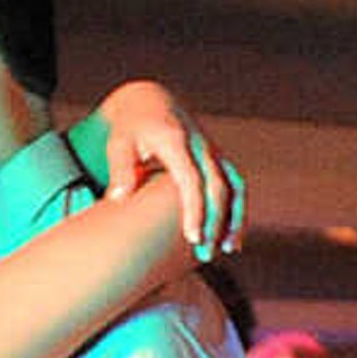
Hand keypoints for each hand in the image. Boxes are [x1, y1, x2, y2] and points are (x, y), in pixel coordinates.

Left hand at [93, 79, 241, 260]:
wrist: (150, 103)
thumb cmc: (129, 129)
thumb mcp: (118, 142)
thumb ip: (119, 168)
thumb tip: (119, 198)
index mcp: (176, 141)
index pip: (191, 179)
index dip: (195, 209)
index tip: (192, 238)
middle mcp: (201, 145)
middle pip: (217, 186)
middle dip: (215, 221)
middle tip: (204, 254)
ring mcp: (213, 152)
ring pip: (234, 186)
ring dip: (234, 218)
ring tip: (228, 249)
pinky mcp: (218, 159)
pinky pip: (236, 186)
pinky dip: (238, 212)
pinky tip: (232, 239)